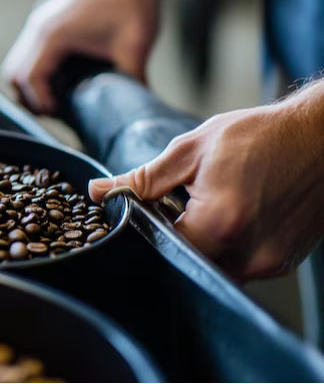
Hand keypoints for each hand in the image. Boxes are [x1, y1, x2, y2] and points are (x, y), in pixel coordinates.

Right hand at [1, 0, 159, 113]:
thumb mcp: (137, 45)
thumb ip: (135, 81)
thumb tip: (140, 108)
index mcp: (53, 34)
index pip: (30, 80)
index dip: (42, 103)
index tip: (60, 115)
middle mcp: (39, 27)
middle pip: (14, 74)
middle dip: (30, 98)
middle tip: (55, 112)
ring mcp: (40, 20)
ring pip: (17, 62)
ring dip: (29, 84)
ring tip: (54, 99)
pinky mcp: (47, 17)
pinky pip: (27, 50)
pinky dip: (34, 68)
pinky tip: (60, 77)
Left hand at [88, 100, 323, 281]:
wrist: (323, 136)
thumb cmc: (261, 136)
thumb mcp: (191, 150)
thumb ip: (142, 179)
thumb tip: (101, 192)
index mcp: (219, 224)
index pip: (162, 248)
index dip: (150, 229)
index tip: (152, 210)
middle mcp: (247, 253)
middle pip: (189, 261)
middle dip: (177, 237)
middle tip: (182, 204)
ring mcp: (270, 262)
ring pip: (215, 266)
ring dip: (203, 243)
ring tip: (213, 204)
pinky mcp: (284, 262)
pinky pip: (242, 265)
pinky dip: (229, 245)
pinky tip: (236, 213)